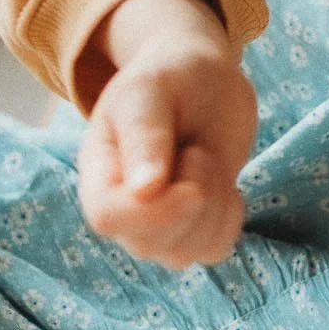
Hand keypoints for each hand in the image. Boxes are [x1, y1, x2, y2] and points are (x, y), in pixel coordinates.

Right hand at [76, 0, 257, 267]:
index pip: (107, 216)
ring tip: (203, 158)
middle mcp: (122, 210)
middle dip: (193, 195)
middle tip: (196, 148)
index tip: (192, 189)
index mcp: (98, 172)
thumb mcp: (150, 90)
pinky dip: (230, 215)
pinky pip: (215, 248)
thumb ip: (144, 135)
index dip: (153, 212)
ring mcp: (157, 229)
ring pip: (186, 251)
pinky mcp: (193, 232)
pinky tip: (220, 181)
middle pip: (150, 242)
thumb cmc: (167, 78)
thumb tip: (144, 192)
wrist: (202, 80)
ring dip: (213, 202)